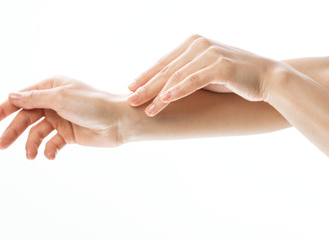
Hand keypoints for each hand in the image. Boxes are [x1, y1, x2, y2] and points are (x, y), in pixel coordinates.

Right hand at [0, 76, 124, 159]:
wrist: (119, 121)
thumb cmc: (93, 104)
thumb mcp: (61, 98)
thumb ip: (35, 99)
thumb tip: (11, 96)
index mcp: (51, 87)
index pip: (21, 98)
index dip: (3, 109)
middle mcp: (54, 102)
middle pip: (26, 117)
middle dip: (13, 131)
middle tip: (0, 145)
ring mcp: (61, 119)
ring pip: (38, 133)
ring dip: (31, 145)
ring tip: (30, 156)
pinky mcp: (69, 134)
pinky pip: (52, 143)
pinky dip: (49, 150)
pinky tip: (50, 155)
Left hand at [127, 34, 276, 116]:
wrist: (267, 78)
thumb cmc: (234, 77)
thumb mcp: (205, 73)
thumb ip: (186, 73)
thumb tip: (163, 87)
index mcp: (193, 42)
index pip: (164, 62)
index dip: (146, 76)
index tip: (131, 88)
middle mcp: (198, 44)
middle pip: (166, 69)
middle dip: (145, 86)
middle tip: (129, 100)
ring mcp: (209, 52)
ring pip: (176, 76)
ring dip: (157, 94)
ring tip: (143, 108)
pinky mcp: (220, 65)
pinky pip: (193, 81)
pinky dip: (177, 91)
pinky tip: (163, 101)